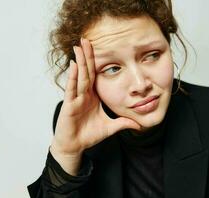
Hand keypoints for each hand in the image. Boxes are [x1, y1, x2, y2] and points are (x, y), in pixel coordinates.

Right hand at [51, 38, 140, 156]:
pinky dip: (73, 77)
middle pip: (87, 71)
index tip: (98, 48)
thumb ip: (123, 123)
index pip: (95, 75)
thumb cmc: (88, 135)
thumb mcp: (110, 127)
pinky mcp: (69, 106)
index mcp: (92, 96)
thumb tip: (139, 124)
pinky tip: (74, 65)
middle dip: (87, 55)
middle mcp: (84, 94)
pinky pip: (72, 90)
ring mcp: (76, 99)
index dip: (97, 61)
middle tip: (86, 39)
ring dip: (79, 61)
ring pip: (79, 77)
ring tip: (79, 46)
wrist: (75, 146)